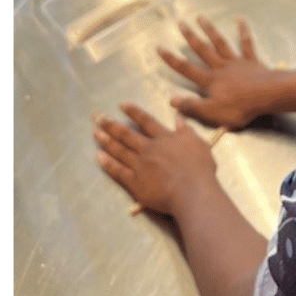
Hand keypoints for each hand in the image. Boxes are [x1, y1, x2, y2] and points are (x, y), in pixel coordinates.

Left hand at [94, 103, 217, 216]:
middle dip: (111, 124)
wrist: (192, 191)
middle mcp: (149, 149)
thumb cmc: (200, 168)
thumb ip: (186, 131)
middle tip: (97, 117)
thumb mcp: (199, 144)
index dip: (133, 112)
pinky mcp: (135, 182)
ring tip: (95, 133)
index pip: (146, 121)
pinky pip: (118, 171)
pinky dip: (107, 163)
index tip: (121, 104)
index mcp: (165, 139)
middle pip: (127, 134)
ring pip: (119, 150)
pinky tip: (98, 157)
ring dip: (106, 141)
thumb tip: (178, 119)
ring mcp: (140, 165)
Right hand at [158, 16, 278, 128]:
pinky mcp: (251, 60)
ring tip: (201, 17)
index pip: (186, 68)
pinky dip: (243, 30)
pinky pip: (246, 43)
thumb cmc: (240, 106)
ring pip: (220, 43)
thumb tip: (171, 99)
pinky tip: (240, 19)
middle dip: (190, 36)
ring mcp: (236, 61)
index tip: (160, 48)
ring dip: (210, 29)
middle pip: (202, 49)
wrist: (267, 95)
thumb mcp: (212, 112)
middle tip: (181, 23)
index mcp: (209, 80)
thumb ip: (191, 106)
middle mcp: (220, 67)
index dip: (172, 59)